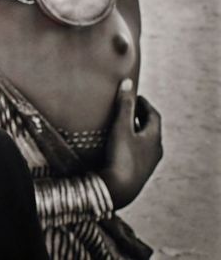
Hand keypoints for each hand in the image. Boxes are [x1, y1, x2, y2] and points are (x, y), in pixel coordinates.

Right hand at [99, 78, 162, 208]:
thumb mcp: (121, 128)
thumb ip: (124, 105)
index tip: (135, 96)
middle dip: (139, 117)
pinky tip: (117, 145)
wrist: (118, 190)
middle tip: (128, 107)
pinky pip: (136, 153)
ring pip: (143, 142)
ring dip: (134, 131)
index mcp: (154, 138)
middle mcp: (154, 151)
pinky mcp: (137, 173)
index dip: (144, 104)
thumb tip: (127, 83)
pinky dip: (130, 143)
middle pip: (150, 129)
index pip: (153, 115)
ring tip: (121, 124)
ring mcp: (147, 164)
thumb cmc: (121, 157)